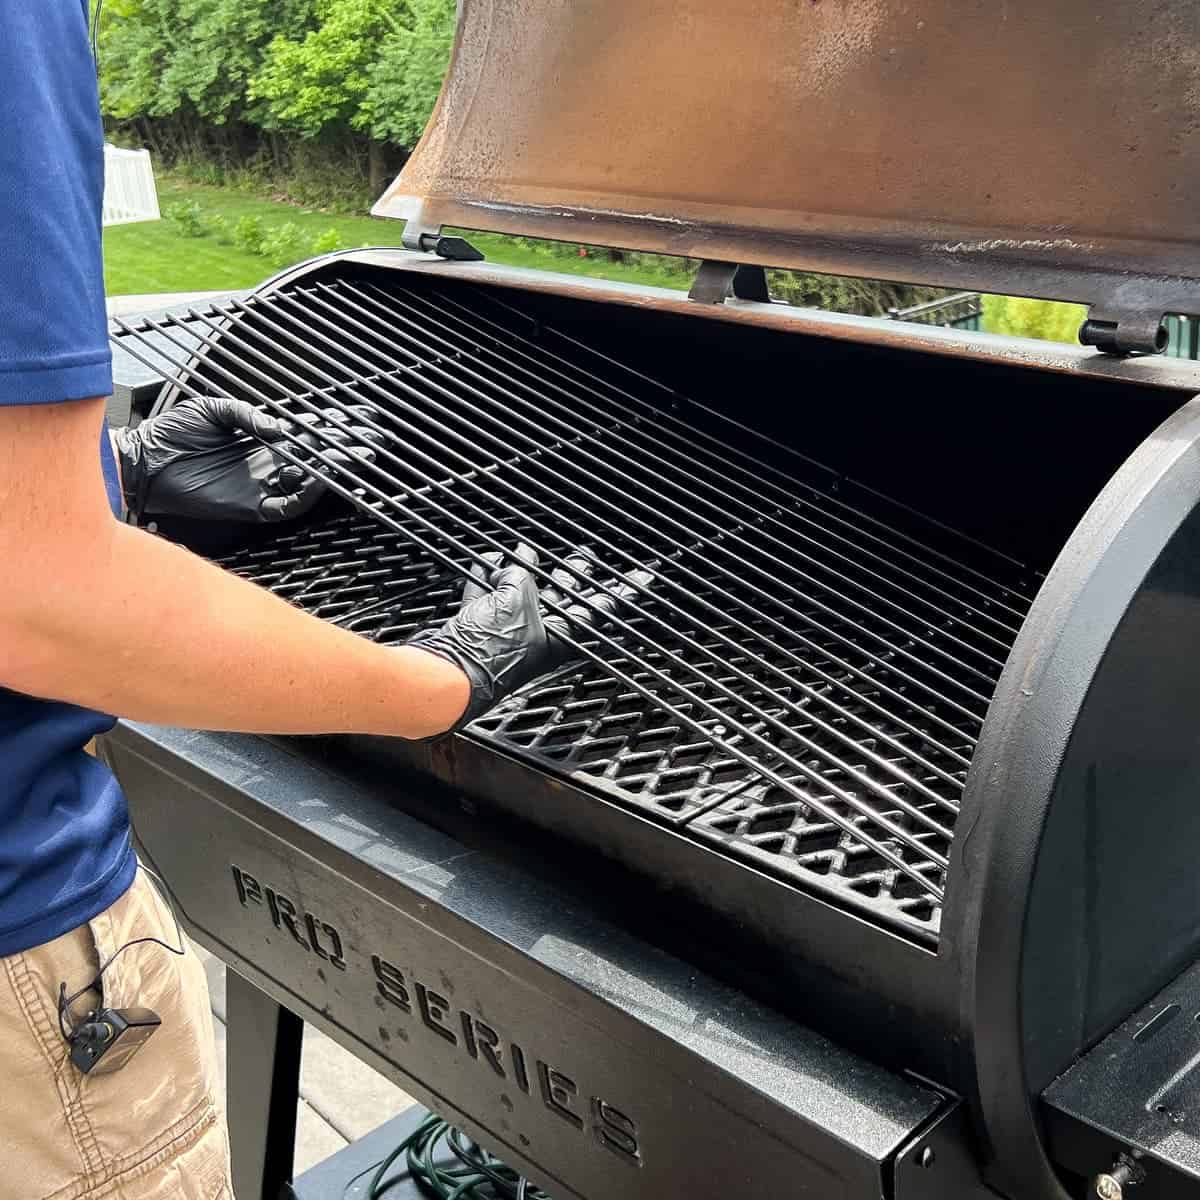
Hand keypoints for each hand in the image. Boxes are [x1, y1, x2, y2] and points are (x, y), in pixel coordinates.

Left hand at [112, 397, 376, 522]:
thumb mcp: (211, 409)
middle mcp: (267, 463)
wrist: (145, 462)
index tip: (361, 417)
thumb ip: (246, 413)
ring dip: (334, 470)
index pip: (307, 432)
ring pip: (310, 481)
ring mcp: (262, 486)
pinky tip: (319, 480)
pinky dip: (305, 494)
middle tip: (372, 441)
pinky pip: (287, 505)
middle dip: (347, 449)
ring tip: (356, 458)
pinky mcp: (252, 506)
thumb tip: (278, 427)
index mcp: (261, 437)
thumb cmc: (171, 434)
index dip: (335, 425)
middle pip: (318, 457)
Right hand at [408, 543, 652, 730]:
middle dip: (571, 575)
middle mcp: (536, 639)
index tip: (644, 578)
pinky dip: (487, 580)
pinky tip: (486, 564)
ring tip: (524, 553)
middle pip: (561, 600)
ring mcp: (506, 637)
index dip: (624, 591)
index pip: (601, 608)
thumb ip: (521, 578)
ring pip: (521, 597)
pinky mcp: (478, 632)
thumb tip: (517, 566)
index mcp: (559, 638)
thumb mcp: (515, 599)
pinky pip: (487, 600)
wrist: (444, 676)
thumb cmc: (489, 649)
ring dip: (523, 573)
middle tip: (584, 557)